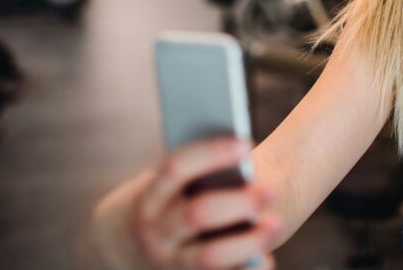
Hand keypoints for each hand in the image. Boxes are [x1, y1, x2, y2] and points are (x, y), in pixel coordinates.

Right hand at [125, 137, 281, 268]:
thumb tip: (245, 167)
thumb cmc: (161, 203)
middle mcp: (154, 233)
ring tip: (278, 223)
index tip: (246, 145)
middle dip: (237, 202)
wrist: (124, 248)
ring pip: (210, 257)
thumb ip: (196, 177)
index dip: (211, 154)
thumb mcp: (165, 187)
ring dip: (247, 242)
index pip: (176, 169)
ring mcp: (168, 264)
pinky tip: (267, 258)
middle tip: (271, 190)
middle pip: (197, 214)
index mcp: (148, 198)